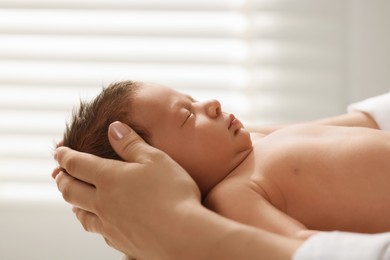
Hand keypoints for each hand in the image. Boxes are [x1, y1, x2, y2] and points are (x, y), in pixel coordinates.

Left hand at [53, 122, 200, 258]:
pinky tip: (99, 221)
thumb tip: (114, 128)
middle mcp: (103, 202)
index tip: (59, 152)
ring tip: (73, 198)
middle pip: (71, 190)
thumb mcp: (155, 159)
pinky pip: (98, 230)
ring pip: (81, 213)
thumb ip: (131, 143)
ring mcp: (109, 224)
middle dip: (62, 179)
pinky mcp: (120, 241)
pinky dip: (92, 221)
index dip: (65, 156)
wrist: (182, 235)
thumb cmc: (172, 193)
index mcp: (109, 178)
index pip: (77, 164)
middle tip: (59, 174)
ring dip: (73, 203)